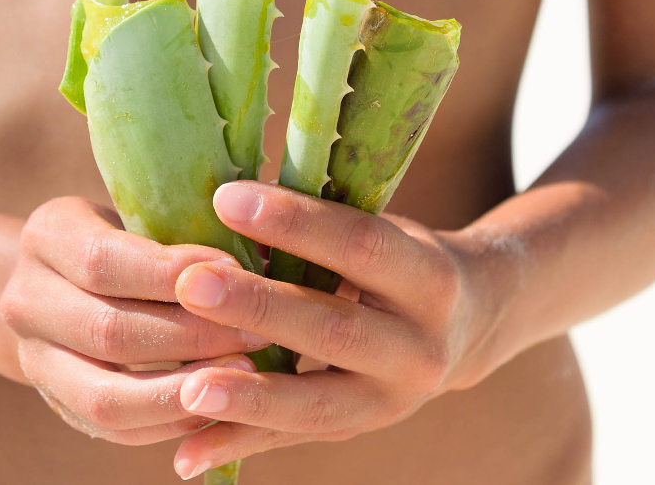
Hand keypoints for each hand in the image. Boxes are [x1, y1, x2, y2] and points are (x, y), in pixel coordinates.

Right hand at [0, 196, 270, 444]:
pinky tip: (217, 405)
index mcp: (46, 236)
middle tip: (256, 332)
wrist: (58, 282)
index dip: (171, 273)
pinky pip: (115, 430)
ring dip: (182, 391)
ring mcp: (34, 360)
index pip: (102, 262)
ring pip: (105, 397)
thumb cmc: (124, 237)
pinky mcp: (58, 404)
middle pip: (108, 332)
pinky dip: (171, 422)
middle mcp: (25, 299)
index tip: (236, 272)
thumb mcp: (137, 214)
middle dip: (191, 336)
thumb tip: (262, 257)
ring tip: (243, 376)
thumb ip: (182, 229)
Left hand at [171, 181, 504, 479]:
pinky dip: (236, 446)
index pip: (359, 246)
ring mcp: (393, 402)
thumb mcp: (381, 233)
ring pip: (315, 404)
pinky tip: (186, 455)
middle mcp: (421, 349)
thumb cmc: (400, 261)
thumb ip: (319, 231)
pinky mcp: (358, 431)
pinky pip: (291, 440)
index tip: (226, 199)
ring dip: (248, 398)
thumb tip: (226, 208)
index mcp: (430, 280)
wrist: (469, 328)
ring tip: (188, 388)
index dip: (295, 222)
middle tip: (191, 285)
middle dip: (259, 307)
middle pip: (334, 329)